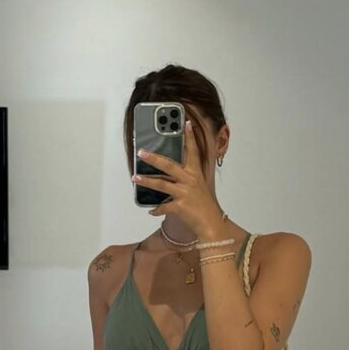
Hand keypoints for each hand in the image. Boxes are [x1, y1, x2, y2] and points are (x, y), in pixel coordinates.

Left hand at [132, 119, 222, 237]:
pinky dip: (156, 210)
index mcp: (195, 174)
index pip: (193, 152)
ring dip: (147, 181)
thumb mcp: (198, 189)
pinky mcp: (180, 207)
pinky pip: (164, 207)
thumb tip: (168, 177)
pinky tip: (151, 211)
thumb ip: (186, 180)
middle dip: (154, 158)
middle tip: (141, 152)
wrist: (212, 225)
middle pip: (169, 165)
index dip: (189, 137)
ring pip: (162, 184)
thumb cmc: (205, 208)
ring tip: (135, 178)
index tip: (186, 123)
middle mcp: (190, 181)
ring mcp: (185, 194)